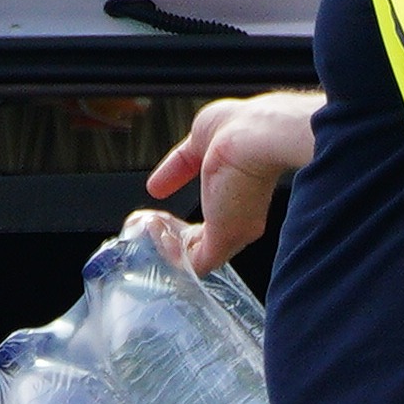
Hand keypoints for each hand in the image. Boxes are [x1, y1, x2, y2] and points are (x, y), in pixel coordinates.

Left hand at [149, 92, 319, 275]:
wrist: (252, 136)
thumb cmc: (245, 185)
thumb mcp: (224, 235)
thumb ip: (204, 257)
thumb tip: (185, 268)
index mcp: (238, 227)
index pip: (205, 250)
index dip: (181, 252)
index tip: (163, 246)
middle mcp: (230, 200)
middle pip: (197, 227)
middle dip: (174, 234)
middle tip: (153, 234)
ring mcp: (217, 171)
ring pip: (190, 196)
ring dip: (170, 208)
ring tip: (151, 218)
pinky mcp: (203, 144)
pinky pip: (180, 164)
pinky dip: (167, 177)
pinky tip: (156, 187)